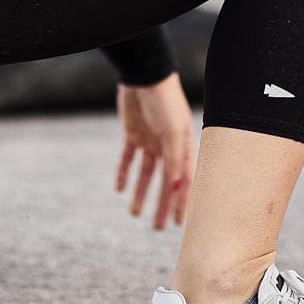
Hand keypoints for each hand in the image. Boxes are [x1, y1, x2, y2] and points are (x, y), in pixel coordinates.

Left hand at [115, 71, 195, 228]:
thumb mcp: (173, 132)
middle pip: (165, 182)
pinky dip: (123, 173)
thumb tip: (175, 190)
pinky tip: (119, 189)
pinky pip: (127, 158)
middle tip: (158, 228)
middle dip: (162, 204)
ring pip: (146, 174)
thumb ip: (175, 161)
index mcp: (183, 147)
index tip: (179, 224)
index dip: (182, 202)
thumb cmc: (165, 102)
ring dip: (141, 193)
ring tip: (135, 214)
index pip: (184, 181)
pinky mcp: (132, 134)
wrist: (144, 75)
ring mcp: (150, 140)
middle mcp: (168, 146)